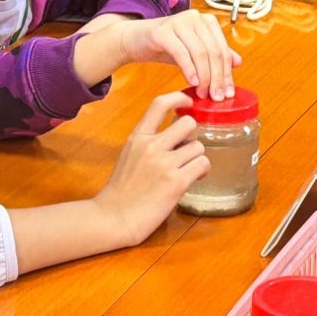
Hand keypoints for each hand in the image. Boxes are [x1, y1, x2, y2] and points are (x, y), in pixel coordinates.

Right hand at [92, 92, 209, 246]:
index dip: (178, 97)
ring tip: (189, 169)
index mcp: (138, 137)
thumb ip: (148, 142)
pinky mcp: (176, 182)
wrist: (114, 218)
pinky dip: (202, 171)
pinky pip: (202, 164)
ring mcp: (164, 164)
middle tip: (187, 149)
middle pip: (188, 123)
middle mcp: (151, 146)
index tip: (188, 101)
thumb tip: (176, 137)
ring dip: (197, 157)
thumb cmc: (121, 191)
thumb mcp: (129, 155)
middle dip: (192, 136)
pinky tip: (195, 177)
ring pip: (199, 146)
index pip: (160, 104)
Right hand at [120, 11, 240, 100]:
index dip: (227, 73)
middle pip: (213, 52)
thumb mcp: (193, 51)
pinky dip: (189, 69)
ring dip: (204, 77)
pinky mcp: (163, 31)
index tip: (228, 91)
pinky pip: (181, 52)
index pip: (222, 49)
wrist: (135, 39)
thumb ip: (214, 54)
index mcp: (206, 21)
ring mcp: (179, 22)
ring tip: (203, 93)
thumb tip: (237, 62)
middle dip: (217, 77)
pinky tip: (192, 82)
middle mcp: (195, 18)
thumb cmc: (165, 45)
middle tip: (216, 96)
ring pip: (200, 53)